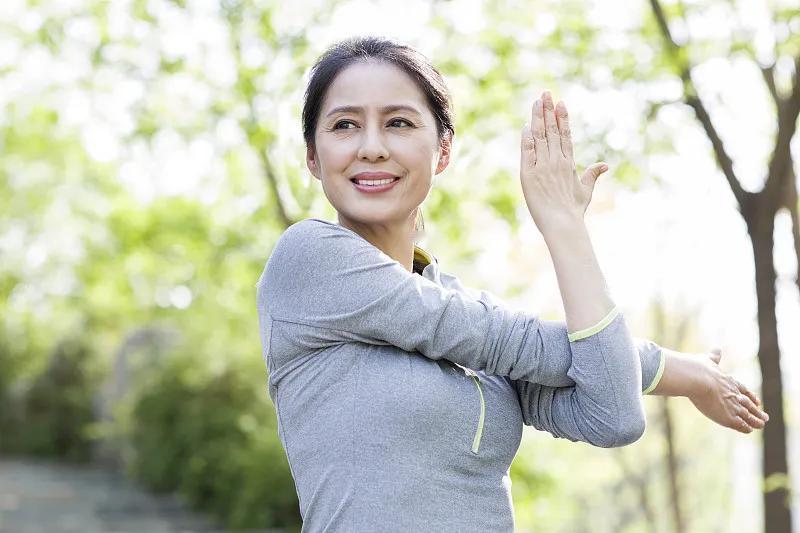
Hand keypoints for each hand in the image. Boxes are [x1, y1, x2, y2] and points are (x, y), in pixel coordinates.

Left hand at [519, 90, 607, 235]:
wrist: (563, 224)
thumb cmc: (574, 211)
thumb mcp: (585, 191)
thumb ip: (593, 175)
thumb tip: (605, 165)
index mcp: (570, 163)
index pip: (566, 135)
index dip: (562, 118)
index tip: (560, 103)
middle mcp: (557, 161)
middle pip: (552, 131)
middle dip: (548, 111)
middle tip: (546, 93)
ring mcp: (543, 167)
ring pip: (540, 137)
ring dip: (537, 119)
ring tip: (536, 102)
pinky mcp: (529, 176)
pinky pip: (528, 153)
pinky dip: (527, 139)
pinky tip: (526, 126)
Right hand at [688, 348, 768, 433]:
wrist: (698, 379)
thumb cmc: (699, 370)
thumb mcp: (707, 361)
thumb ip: (713, 357)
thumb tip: (717, 349)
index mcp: (731, 383)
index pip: (744, 391)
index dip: (750, 396)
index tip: (757, 401)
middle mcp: (736, 395)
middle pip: (750, 405)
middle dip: (757, 411)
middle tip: (764, 416)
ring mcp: (734, 407)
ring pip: (749, 416)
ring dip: (756, 421)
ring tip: (761, 424)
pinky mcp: (729, 418)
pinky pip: (742, 425)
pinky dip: (746, 428)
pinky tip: (749, 430)